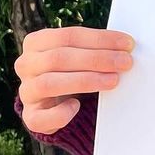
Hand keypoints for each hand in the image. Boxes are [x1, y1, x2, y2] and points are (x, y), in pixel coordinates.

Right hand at [15, 26, 134, 134]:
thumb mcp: (80, 54)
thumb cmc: (74, 71)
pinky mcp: (32, 116)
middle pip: (59, 58)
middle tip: (126, 63)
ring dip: (85, 81)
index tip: (127, 44)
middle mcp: (26, 64)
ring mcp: (27, 91)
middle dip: (97, 59)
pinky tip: (76, 106)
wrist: (59, 101)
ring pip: (49, 84)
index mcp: (36, 43)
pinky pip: (40, 118)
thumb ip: (95, 47)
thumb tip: (126, 46)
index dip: (99, 39)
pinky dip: (60, 113)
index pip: (68, 36)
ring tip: (113, 81)